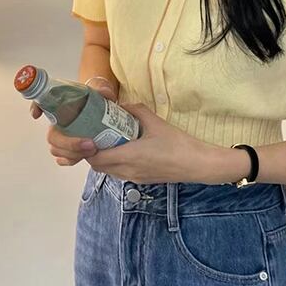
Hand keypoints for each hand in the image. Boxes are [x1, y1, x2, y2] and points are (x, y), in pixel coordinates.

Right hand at [30, 84, 117, 166]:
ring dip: (74, 154)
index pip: (42, 103)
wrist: (103, 111)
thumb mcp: (100, 91)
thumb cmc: (97, 100)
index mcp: (61, 106)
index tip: (37, 115)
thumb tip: (104, 93)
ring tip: (93, 150)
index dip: (36, 108)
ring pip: (57, 150)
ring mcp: (62, 137)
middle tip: (90, 143)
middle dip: (70, 144)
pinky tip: (84, 157)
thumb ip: (103, 90)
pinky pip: (62, 159)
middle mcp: (57, 123)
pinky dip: (71, 160)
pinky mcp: (69, 150)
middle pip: (52, 137)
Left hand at [85, 102, 209, 183]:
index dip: (88, 147)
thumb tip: (123, 104)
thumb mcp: (155, 122)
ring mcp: (134, 178)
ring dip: (105, 159)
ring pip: (109, 172)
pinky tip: (126, 150)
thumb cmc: (177, 143)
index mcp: (128, 156)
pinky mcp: (142, 180)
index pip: (95, 157)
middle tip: (97, 135)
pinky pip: (121, 174)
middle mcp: (127, 171)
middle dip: (94, 153)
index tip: (89, 133)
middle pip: (99, 167)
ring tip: (110, 142)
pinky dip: (116, 164)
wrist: (197, 164)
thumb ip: (136, 110)